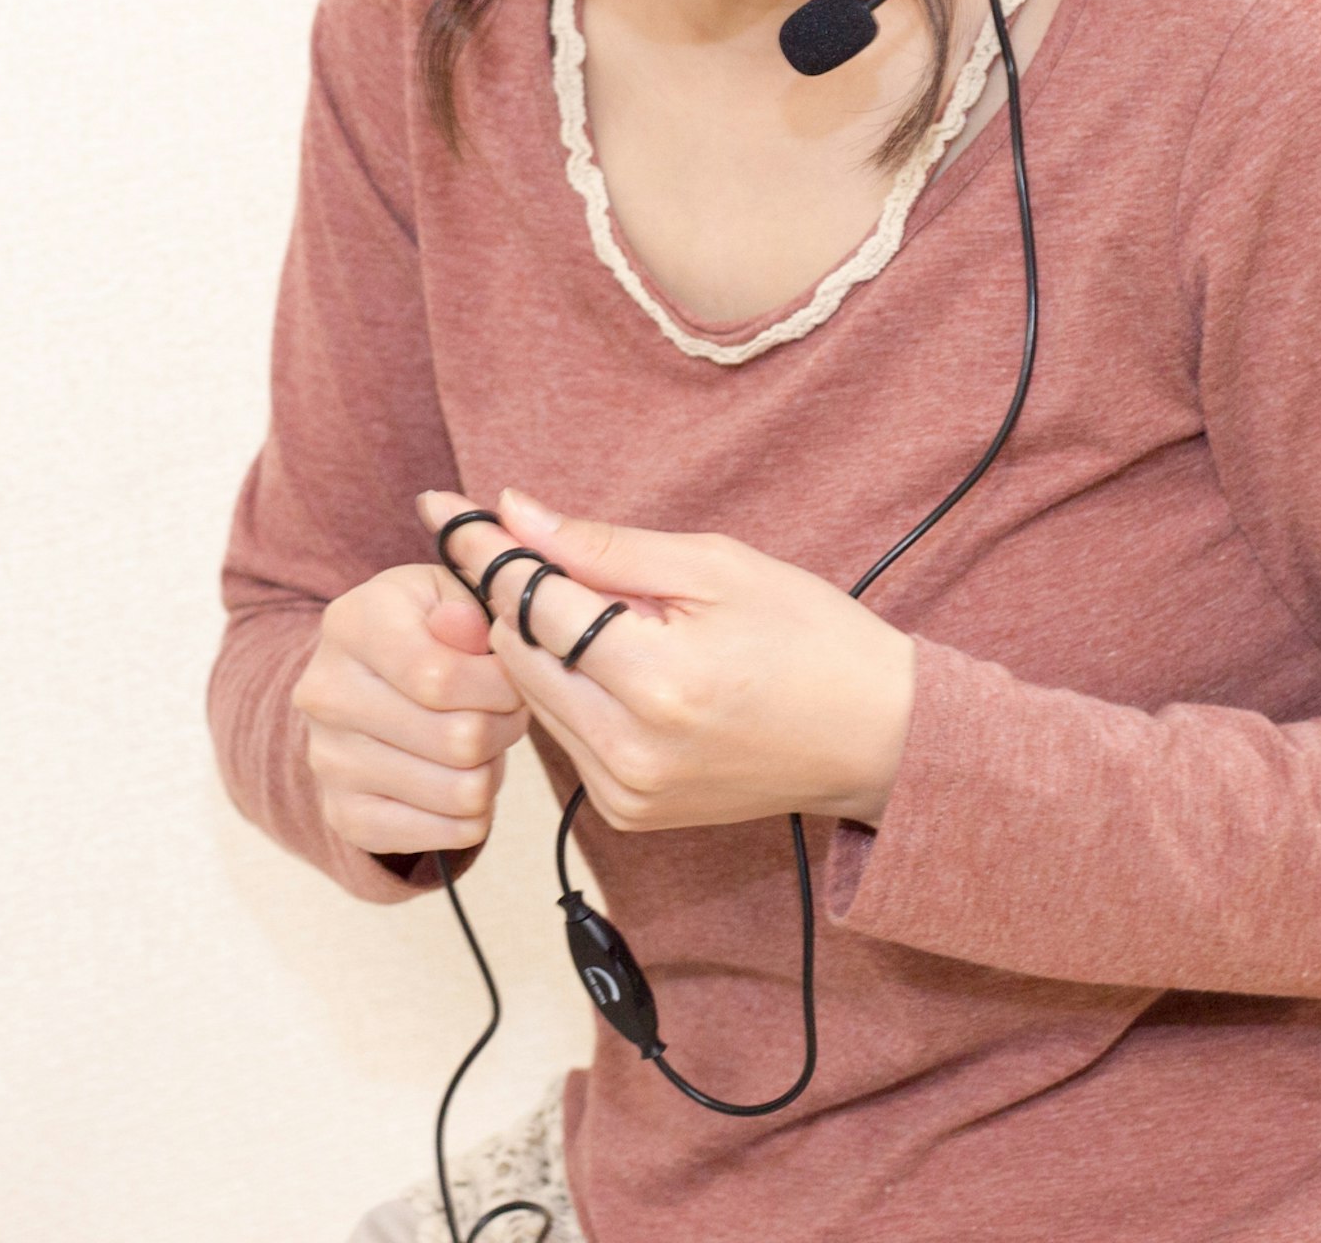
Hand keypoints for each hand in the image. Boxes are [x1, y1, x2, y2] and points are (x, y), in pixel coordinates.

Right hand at [291, 550, 533, 866]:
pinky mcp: (344, 815)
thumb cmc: (424, 631)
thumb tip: (464, 627)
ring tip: (477, 744)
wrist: (364, 683)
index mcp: (350, 624)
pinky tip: (457, 778)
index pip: (442, 678)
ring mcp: (327, 759)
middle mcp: (324, 692)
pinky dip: (473, 814)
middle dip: (504, 728)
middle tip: (500, 713)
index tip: (512, 678)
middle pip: (459, 740)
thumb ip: (469, 607)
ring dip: (490, 771)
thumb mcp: (448, 595)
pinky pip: (449, 835)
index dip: (501, 686)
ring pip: (461, 792)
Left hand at [414, 486, 915, 832]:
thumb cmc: (811, 637)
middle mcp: (630, 749)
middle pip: (518, 654)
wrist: (878, 740)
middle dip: (515, 597)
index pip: (533, 603)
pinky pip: (565, 733)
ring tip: (602, 612)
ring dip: (543, 646)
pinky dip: (572, 690)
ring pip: (533, 695)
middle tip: (534, 553)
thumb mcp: (716, 566)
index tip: (441, 508)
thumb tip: (514, 512)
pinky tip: (619, 664)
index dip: (485, 550)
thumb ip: (603, 546)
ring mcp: (627, 792)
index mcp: (657, 681)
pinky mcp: (629, 813)